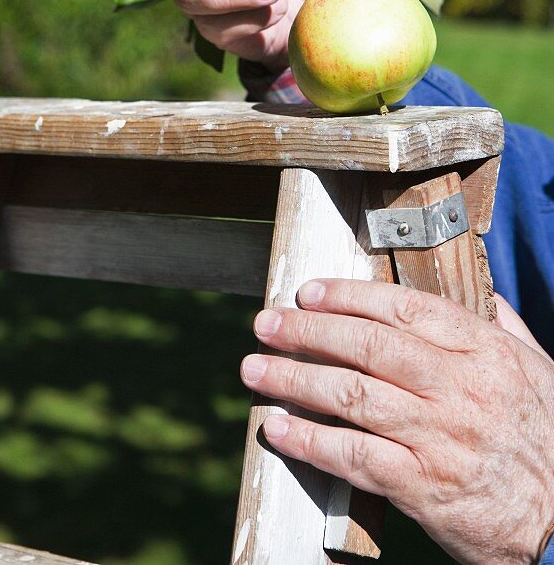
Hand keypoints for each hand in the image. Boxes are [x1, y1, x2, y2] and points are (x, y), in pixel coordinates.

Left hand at [240, 279, 553, 564]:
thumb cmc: (548, 438)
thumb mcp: (536, 369)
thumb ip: (503, 325)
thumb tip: (480, 292)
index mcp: (483, 351)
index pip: (403, 308)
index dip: (347, 295)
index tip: (307, 292)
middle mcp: (458, 388)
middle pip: (367, 346)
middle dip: (306, 331)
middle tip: (266, 323)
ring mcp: (439, 438)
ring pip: (352, 395)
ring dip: (294, 379)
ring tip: (255, 369)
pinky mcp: (424, 487)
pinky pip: (354, 456)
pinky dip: (310, 440)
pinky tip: (280, 428)